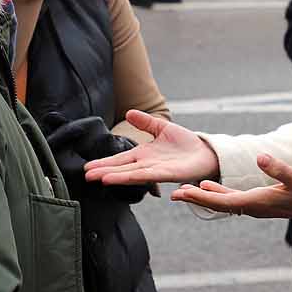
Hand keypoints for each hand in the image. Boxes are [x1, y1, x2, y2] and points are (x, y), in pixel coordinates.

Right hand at [84, 109, 218, 186]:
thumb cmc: (185, 143)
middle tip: (86, 176)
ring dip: (116, 177)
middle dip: (104, 171)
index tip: (88, 167)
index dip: (104, 163)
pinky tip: (124, 179)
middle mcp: (147, 164)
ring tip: (99, 179)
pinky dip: (135, 177)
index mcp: (143, 154)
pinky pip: (149, 175)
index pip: (120, 159)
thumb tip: (129, 112)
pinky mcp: (168, 174)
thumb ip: (145, 122)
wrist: (205, 152)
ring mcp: (156, 170)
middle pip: (121, 168)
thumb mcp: (162, 127)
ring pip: (132, 174)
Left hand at [173, 154, 291, 224]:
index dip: (202, 198)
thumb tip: (260, 157)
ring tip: (184, 192)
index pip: (223, 203)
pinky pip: (232, 199)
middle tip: (173, 195)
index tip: (183, 194)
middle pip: (218, 205)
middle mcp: (253, 208)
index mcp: (257, 203)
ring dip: (204, 197)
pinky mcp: (258, 202)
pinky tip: (208, 187)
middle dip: (196, 200)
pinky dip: (217, 193)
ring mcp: (255, 206)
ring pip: (223, 203)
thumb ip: (279, 168)